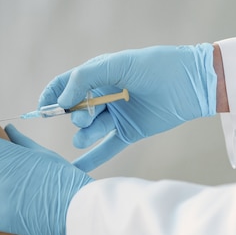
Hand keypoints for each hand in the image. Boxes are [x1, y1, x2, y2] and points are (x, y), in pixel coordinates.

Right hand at [39, 44, 217, 170]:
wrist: (192, 83)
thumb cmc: (157, 66)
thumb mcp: (118, 64)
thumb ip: (86, 77)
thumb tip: (62, 99)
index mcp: (100, 74)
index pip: (66, 84)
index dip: (52, 95)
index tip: (43, 109)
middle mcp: (105, 95)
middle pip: (76, 110)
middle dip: (76, 116)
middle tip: (85, 117)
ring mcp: (117, 116)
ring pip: (90, 131)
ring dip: (84, 135)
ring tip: (87, 134)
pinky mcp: (129, 133)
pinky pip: (106, 148)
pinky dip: (91, 159)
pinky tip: (75, 170)